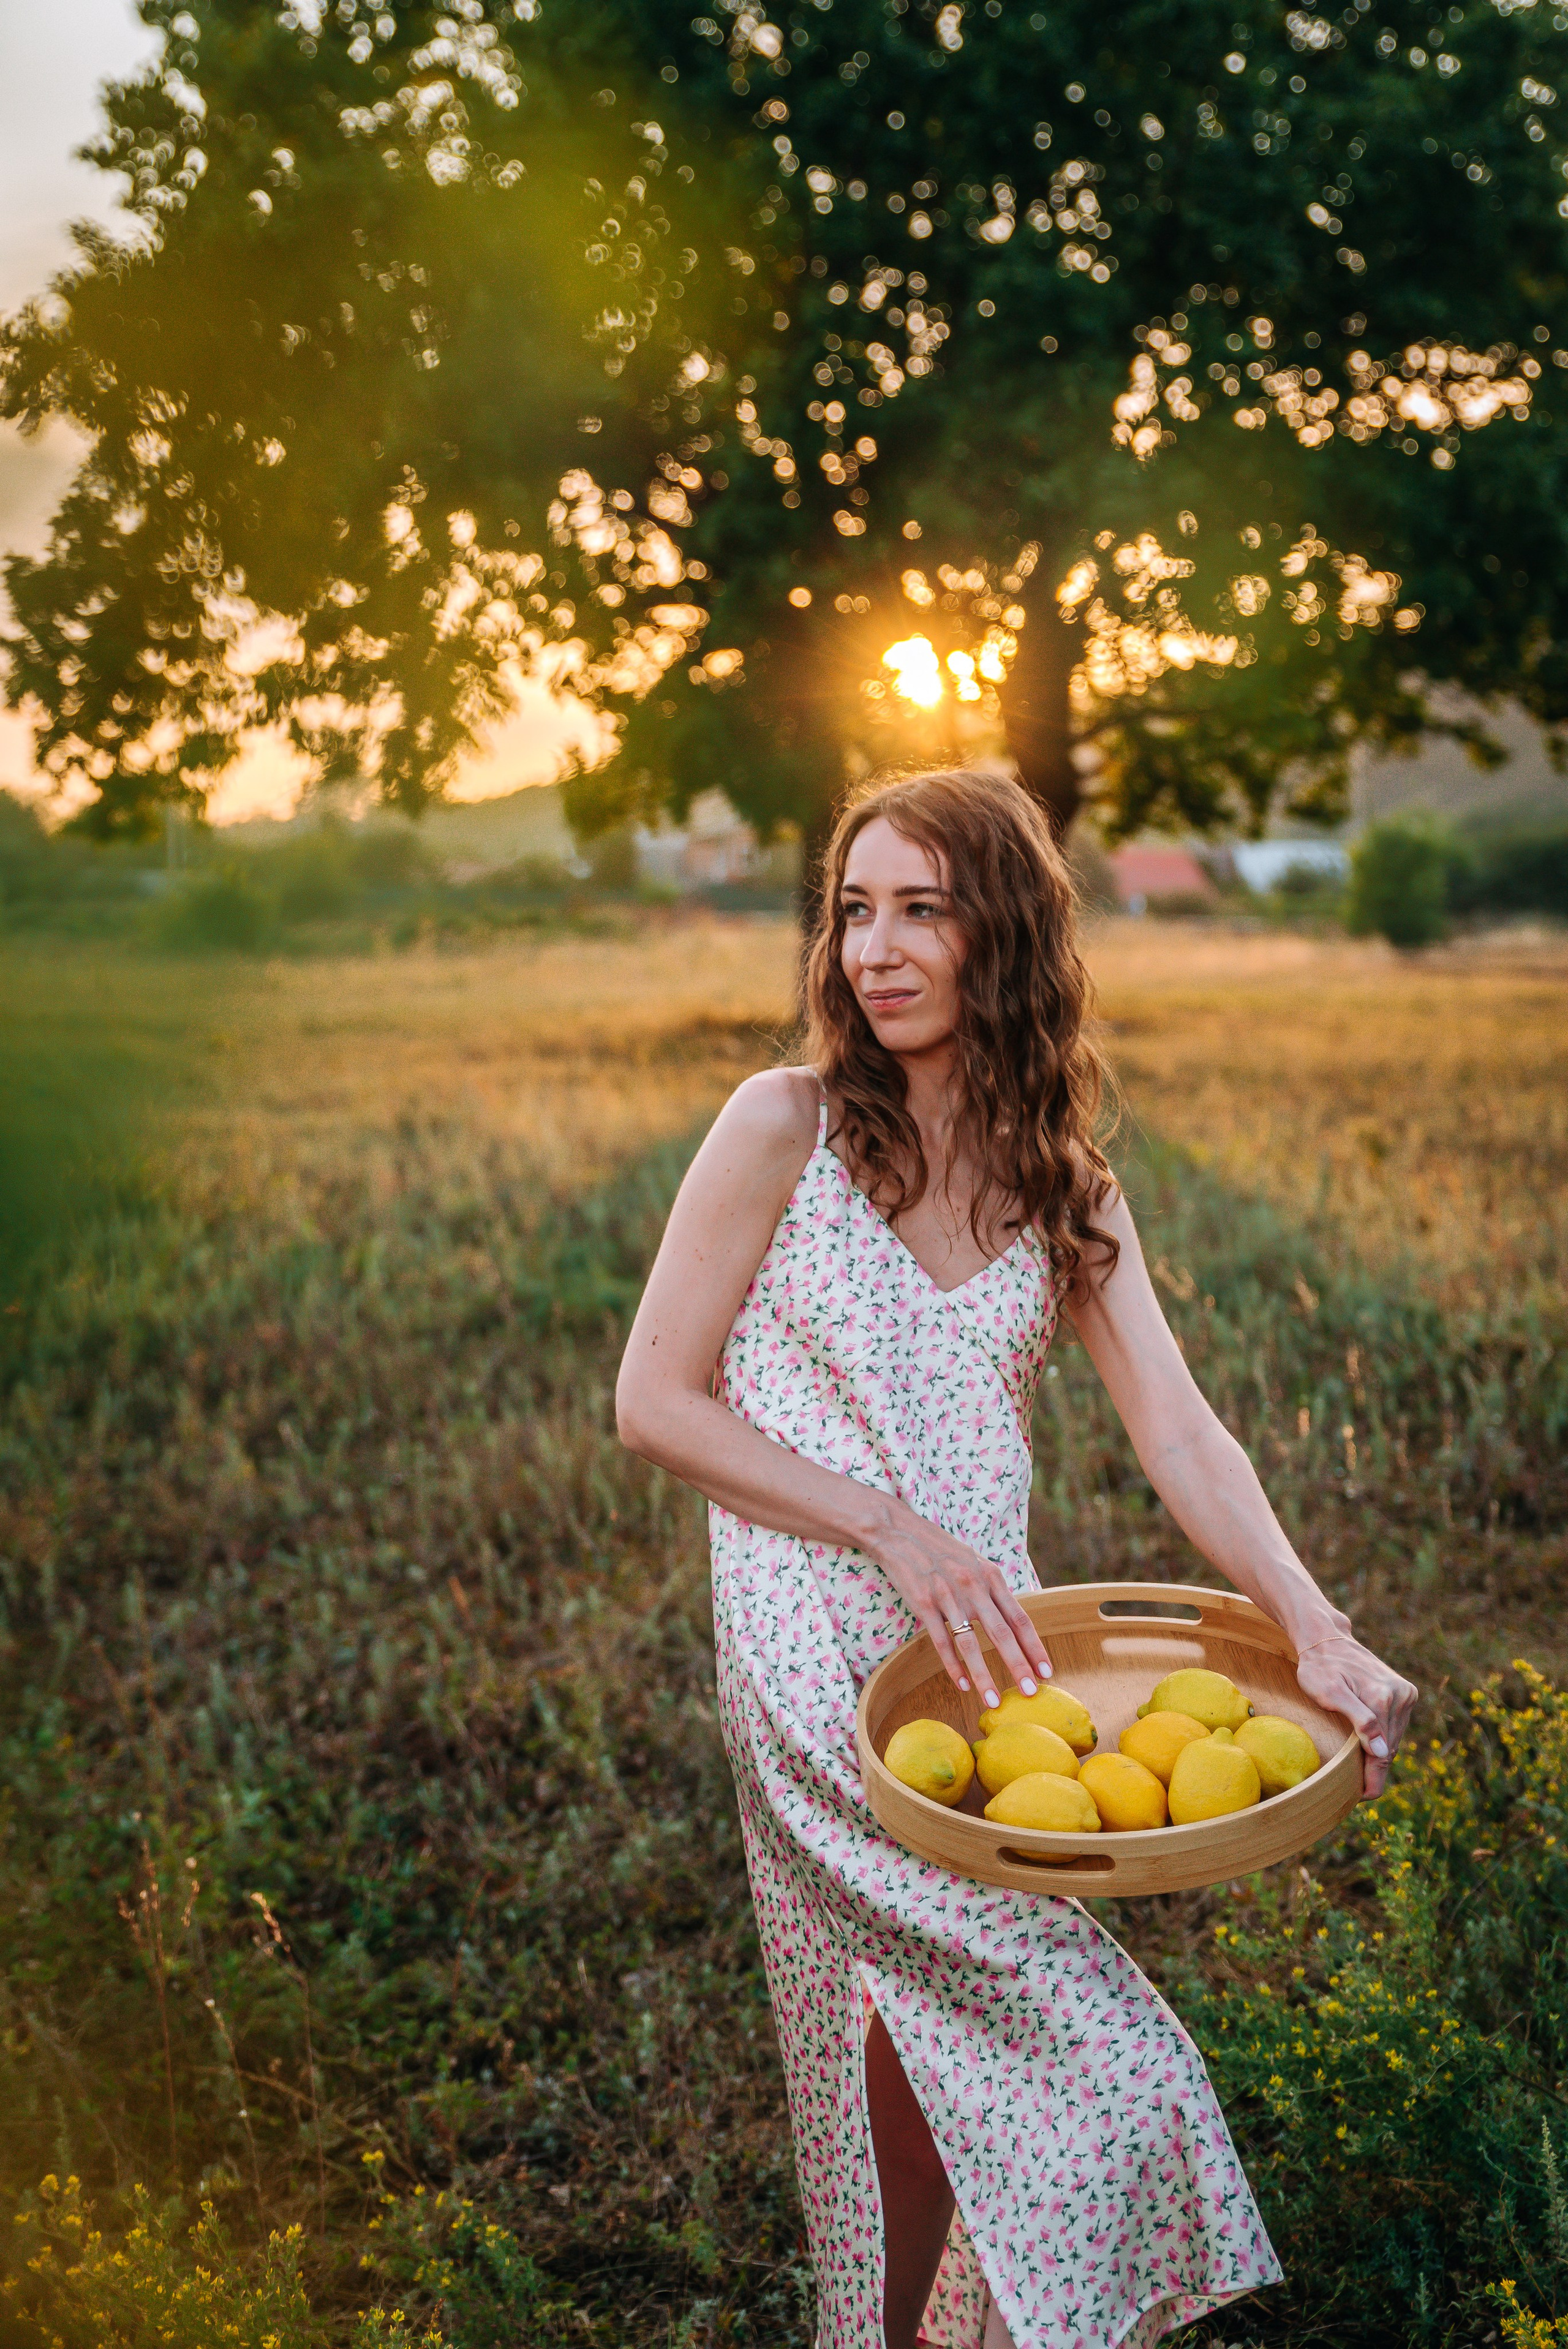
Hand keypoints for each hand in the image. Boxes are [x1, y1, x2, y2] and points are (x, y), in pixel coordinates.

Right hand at [870, 1512, 1051, 1708]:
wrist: (900, 1532)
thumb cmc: (940, 1549)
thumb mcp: (974, 1563)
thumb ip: (992, 1590)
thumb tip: (1012, 1619)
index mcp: (990, 1576)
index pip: (1019, 1618)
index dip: (1034, 1647)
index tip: (1046, 1672)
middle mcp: (973, 1586)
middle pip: (1001, 1634)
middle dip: (1018, 1666)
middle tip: (1030, 1693)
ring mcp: (947, 1595)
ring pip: (969, 1643)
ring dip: (983, 1675)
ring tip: (992, 1700)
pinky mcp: (923, 1603)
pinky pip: (941, 1640)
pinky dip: (952, 1665)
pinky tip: (961, 1684)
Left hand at [1294, 1633, 1417, 1798]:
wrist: (1326, 1639)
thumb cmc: (1319, 1667)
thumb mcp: (1330, 1693)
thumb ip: (1359, 1721)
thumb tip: (1381, 1752)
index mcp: (1384, 1698)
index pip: (1382, 1751)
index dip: (1373, 1778)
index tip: (1364, 1796)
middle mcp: (1401, 1695)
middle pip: (1389, 1746)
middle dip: (1375, 1767)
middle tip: (1357, 1786)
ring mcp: (1405, 1693)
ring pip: (1393, 1738)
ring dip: (1379, 1753)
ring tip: (1362, 1767)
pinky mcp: (1405, 1692)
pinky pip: (1395, 1726)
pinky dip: (1383, 1738)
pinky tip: (1369, 1744)